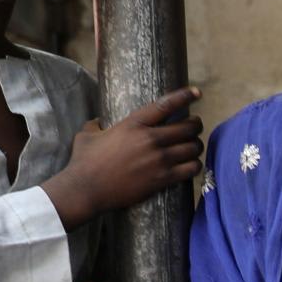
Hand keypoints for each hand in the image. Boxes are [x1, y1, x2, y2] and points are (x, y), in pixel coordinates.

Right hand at [43, 88, 203, 227]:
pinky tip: (192, 164)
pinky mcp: (163, 178)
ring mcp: (159, 159)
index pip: (165, 105)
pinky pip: (192, 168)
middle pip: (188, 127)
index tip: (197, 92)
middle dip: (195, 125)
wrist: (86, 189)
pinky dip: (196, 164)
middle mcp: (150, 139)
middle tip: (194, 126)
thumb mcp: (87, 134)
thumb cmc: (84, 161)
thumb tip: (99, 122)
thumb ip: (97, 125)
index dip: (184, 96)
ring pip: (193, 147)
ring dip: (196, 145)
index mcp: (133, 124)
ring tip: (193, 146)